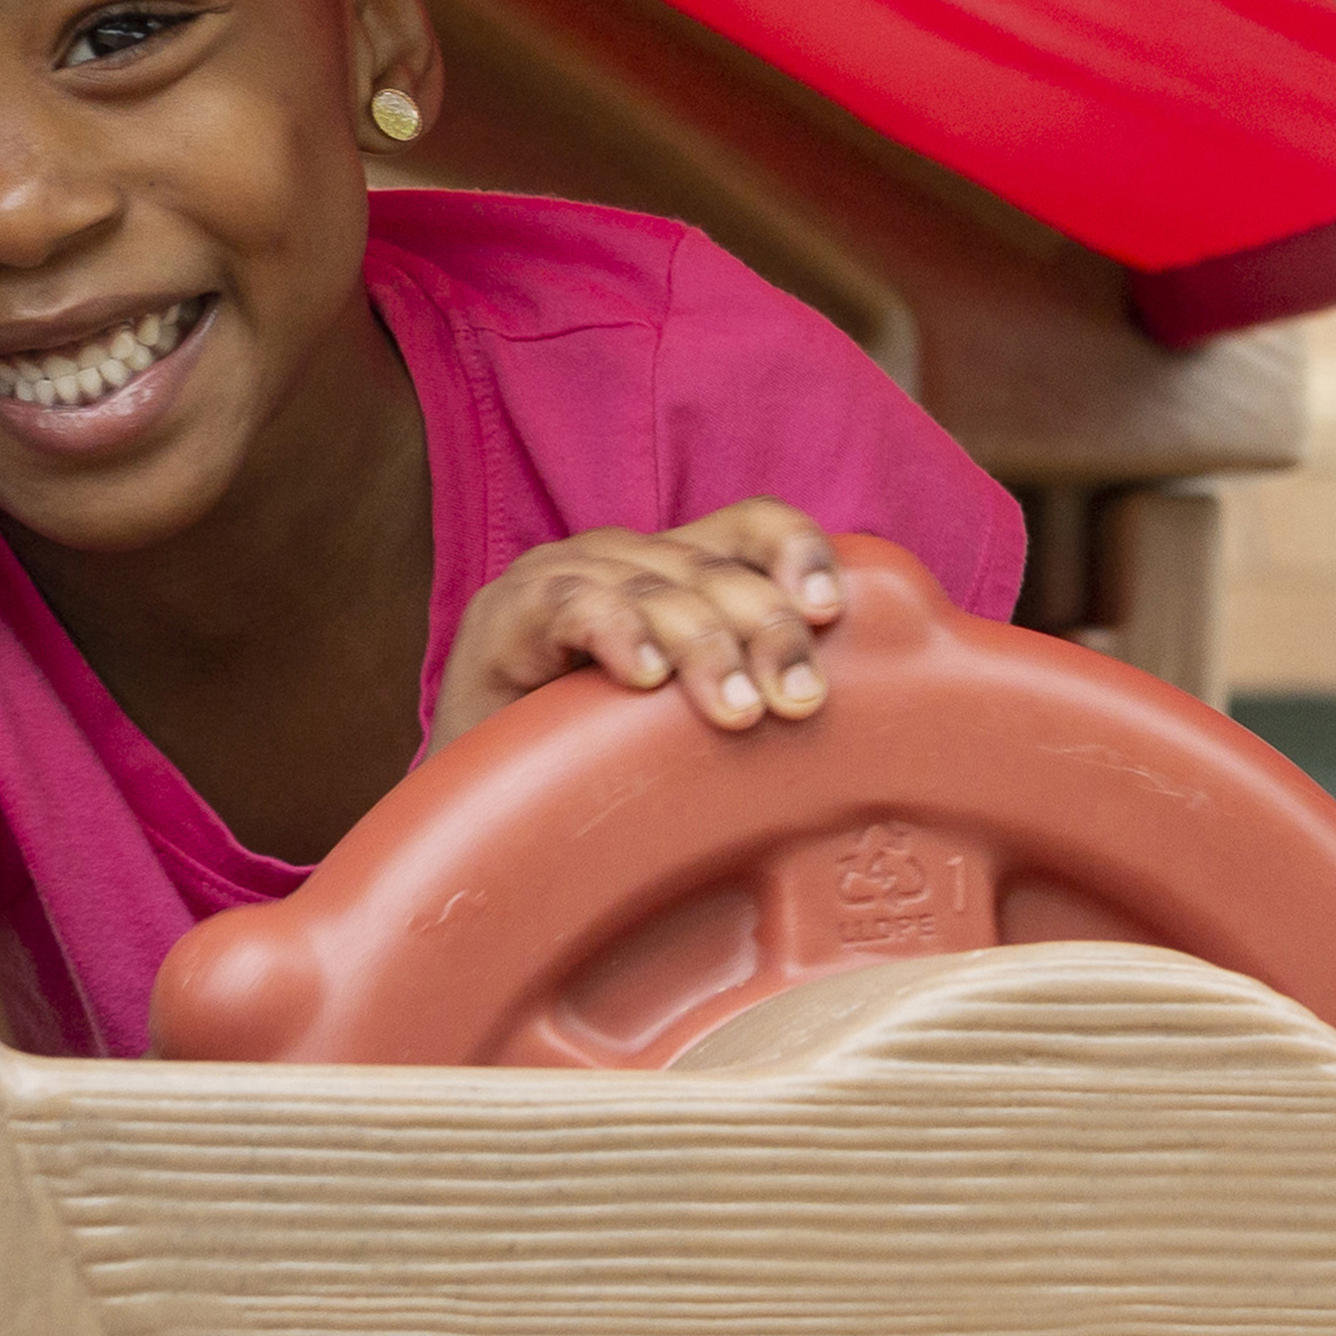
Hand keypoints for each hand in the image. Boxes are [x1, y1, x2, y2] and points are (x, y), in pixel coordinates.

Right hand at [429, 502, 845, 753]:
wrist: (479, 808)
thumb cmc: (600, 765)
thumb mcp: (693, 723)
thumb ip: (757, 695)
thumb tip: (856, 720)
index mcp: (676, 570)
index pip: (752, 528)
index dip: (799, 551)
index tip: (830, 611)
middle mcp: (625, 557)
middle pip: (714, 568)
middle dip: (766, 630)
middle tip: (797, 703)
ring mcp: (562, 578)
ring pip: (654, 588)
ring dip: (704, 647)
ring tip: (736, 710)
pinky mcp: (504, 615)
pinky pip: (570, 606)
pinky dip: (613, 631)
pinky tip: (642, 675)